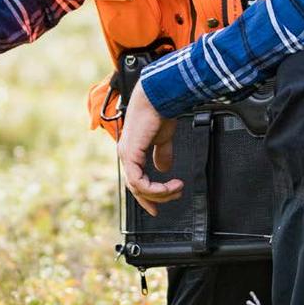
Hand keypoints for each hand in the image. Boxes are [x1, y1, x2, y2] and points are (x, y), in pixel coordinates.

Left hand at [117, 81, 182, 216]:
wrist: (158, 97)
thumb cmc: (160, 111)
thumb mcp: (162, 138)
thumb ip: (161, 154)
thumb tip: (163, 168)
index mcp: (132, 150)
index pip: (135, 179)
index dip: (147, 195)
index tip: (158, 206)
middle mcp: (126, 154)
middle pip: (136, 187)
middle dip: (154, 198)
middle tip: (173, 198)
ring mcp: (126, 155)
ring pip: (138, 187)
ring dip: (160, 193)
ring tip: (177, 188)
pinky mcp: (131, 154)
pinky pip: (140, 182)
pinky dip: (156, 188)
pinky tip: (170, 185)